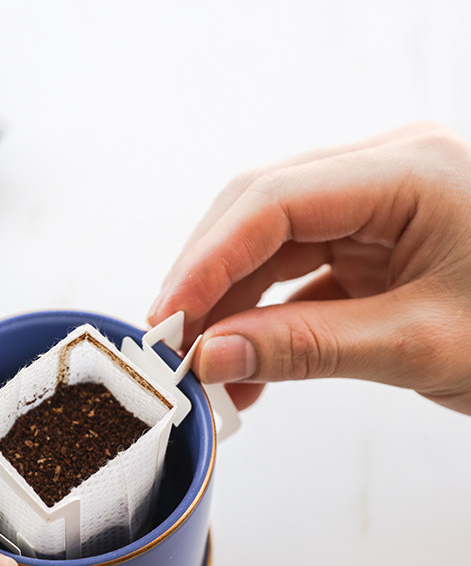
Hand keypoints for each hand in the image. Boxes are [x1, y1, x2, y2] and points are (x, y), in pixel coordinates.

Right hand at [149, 122, 470, 413]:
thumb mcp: (419, 346)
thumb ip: (308, 347)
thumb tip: (213, 357)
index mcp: (409, 172)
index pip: (273, 201)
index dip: (207, 262)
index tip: (168, 321)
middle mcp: (384, 174)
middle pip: (258, 212)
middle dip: (207, 280)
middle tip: (172, 345)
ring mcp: (375, 208)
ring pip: (269, 245)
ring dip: (230, 307)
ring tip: (206, 369)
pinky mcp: (371, 245)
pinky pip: (296, 274)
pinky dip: (264, 320)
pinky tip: (247, 366)